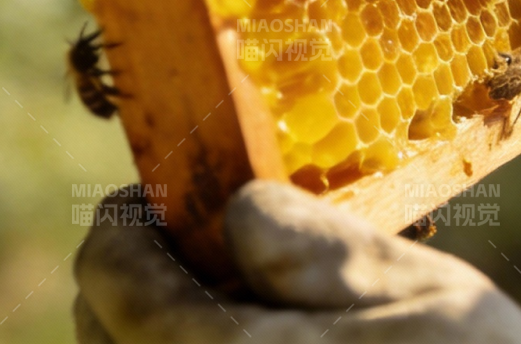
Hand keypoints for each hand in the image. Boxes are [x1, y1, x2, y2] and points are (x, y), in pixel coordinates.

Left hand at [74, 183, 520, 342]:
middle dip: (137, 276)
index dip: (126, 221)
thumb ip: (312, 247)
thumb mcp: (414, 290)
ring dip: (164, 327)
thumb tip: (239, 210)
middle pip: (106, 340)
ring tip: (237, 292)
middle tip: (197, 236)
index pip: (112, 280)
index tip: (159, 192)